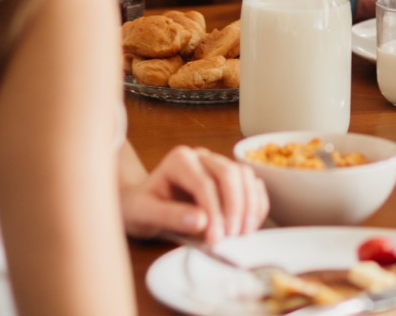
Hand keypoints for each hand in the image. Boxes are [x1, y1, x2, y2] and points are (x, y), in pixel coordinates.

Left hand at [121, 146, 267, 244]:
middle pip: (230, 174)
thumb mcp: (143, 214)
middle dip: (236, 207)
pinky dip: (256, 204)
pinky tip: (251, 224)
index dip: (214, 212)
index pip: (204, 183)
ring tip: (244, 233)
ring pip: (245, 176)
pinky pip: (251, 184)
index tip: (216, 239)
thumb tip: (201, 221)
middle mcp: (201, 156)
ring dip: (250, 205)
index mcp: (179, 160)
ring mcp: (218, 165)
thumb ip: (169, 216)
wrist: (140, 205)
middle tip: (233, 237)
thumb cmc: (139, 208)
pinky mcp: (230, 178)